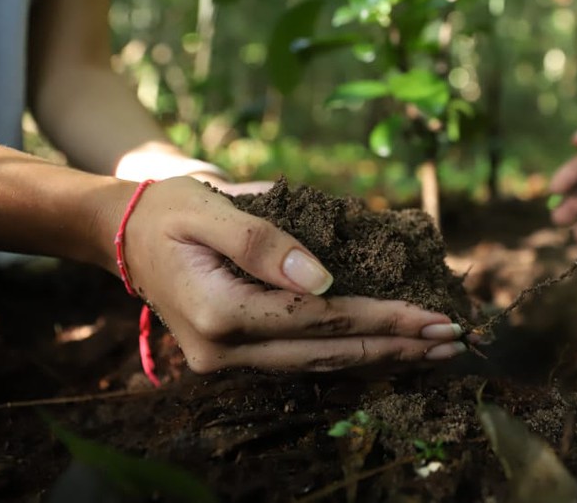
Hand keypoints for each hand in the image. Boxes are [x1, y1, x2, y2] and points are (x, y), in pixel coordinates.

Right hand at [117, 177, 464, 373]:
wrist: (123, 234)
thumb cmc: (169, 210)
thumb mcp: (211, 209)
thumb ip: (263, 243)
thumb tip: (323, 278)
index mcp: (220, 312)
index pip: (321, 320)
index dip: (383, 319)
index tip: (435, 316)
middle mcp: (223, 351)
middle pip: (327, 354)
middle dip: (396, 347)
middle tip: (453, 342)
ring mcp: (225, 361)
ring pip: (318, 367)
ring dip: (380, 358)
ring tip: (433, 352)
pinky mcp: (232, 356)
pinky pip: (301, 361)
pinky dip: (349, 356)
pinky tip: (386, 351)